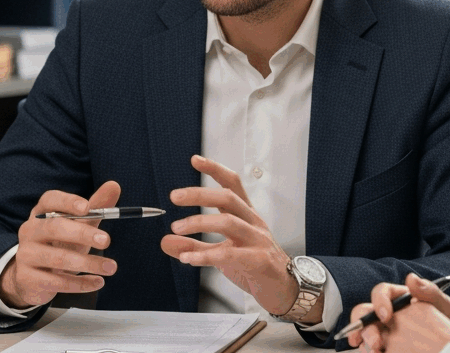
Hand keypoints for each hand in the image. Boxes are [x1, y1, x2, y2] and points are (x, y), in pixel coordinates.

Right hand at [0, 181, 120, 308]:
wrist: (32, 278)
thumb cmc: (59, 243)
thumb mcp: (78, 225)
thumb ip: (96, 207)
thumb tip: (114, 185)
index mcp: (41, 213)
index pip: (50, 200)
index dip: (68, 202)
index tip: (87, 207)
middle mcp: (30, 231)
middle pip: (55, 228)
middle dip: (82, 233)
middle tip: (107, 240)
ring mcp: (26, 255)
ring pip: (58, 258)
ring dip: (88, 263)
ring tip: (111, 267)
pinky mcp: (27, 279)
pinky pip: (56, 282)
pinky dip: (80, 283)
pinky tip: (98, 282)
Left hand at [161, 155, 306, 319]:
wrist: (283, 288)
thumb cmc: (256, 265)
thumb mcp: (222, 252)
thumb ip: (195, 245)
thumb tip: (166, 240)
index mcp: (246, 214)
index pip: (232, 184)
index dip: (215, 169)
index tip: (195, 160)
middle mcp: (253, 222)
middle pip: (227, 197)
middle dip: (199, 194)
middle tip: (175, 197)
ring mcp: (257, 240)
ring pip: (228, 222)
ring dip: (199, 222)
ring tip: (177, 228)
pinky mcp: (258, 260)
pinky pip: (229, 254)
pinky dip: (205, 256)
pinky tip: (188, 258)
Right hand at [347, 275, 449, 352]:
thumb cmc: (447, 324)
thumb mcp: (444, 307)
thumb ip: (430, 291)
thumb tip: (410, 278)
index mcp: (398, 298)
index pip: (381, 292)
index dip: (379, 301)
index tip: (386, 316)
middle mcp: (386, 314)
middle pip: (364, 312)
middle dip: (363, 326)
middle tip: (375, 342)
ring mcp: (383, 332)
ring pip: (363, 333)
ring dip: (365, 343)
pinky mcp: (383, 347)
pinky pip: (369, 349)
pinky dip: (370, 352)